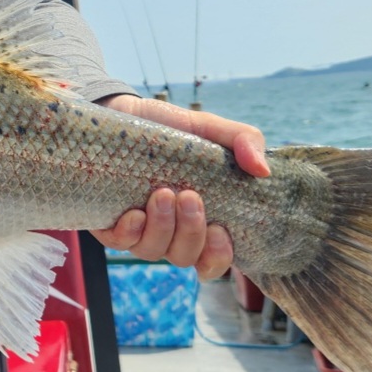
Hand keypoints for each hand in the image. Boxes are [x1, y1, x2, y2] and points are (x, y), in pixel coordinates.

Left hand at [90, 94, 268, 279]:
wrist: (120, 112)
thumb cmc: (169, 128)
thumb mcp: (208, 128)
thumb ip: (242, 140)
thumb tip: (263, 170)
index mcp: (200, 218)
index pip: (213, 260)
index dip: (219, 257)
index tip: (220, 230)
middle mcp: (170, 230)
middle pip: (185, 257)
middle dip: (191, 233)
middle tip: (189, 196)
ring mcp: (139, 229)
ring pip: (153, 253)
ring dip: (162, 228)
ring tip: (162, 193)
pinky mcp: (109, 222)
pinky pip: (120, 244)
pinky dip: (129, 232)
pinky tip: (134, 212)